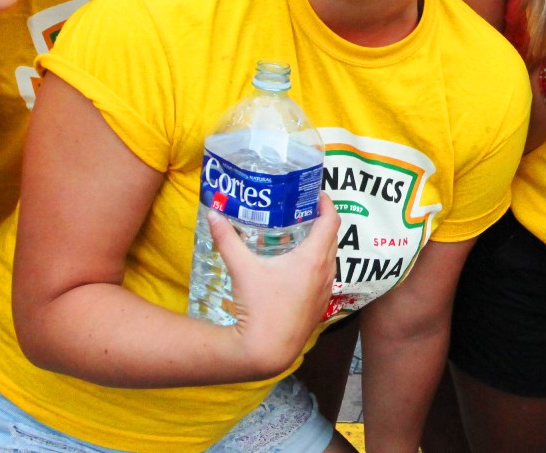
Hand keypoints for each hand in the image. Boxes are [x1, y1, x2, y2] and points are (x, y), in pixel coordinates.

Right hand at [212, 193, 339, 366]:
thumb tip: (213, 214)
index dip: (327, 204)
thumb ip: (227, 239)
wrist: (267, 351)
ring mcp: (325, 292)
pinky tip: (297, 269)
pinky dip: (317, 266)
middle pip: (332, 238)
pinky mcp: (320, 307)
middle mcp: (325, 273)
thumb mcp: (242, 269)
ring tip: (301, 236)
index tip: (318, 194)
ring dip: (320, 245)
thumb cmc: (258, 307)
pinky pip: (325, 278)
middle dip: (321, 222)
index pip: (331, 221)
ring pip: (330, 259)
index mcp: (313, 258)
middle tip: (304, 211)